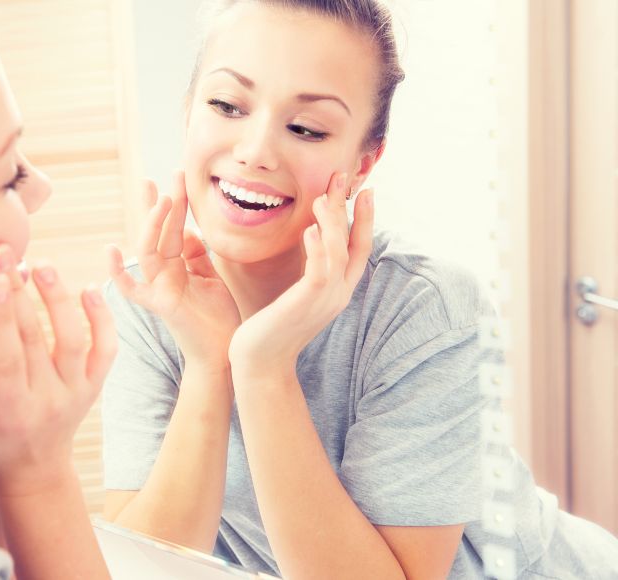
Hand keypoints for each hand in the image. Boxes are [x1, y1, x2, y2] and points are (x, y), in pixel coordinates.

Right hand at [0, 244, 116, 495]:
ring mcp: (78, 392)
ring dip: (59, 300)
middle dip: (19, 293)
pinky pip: (106, 349)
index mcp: (12, 411)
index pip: (8, 357)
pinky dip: (103, 319)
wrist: (36, 469)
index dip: (0, 318)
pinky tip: (90, 289)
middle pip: (37, 339)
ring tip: (42, 266)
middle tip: (4, 255)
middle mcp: (49, 400)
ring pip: (74, 339)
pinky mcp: (95, 385)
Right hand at [105, 171, 240, 367]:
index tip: (173, 179)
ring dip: (154, 224)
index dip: (172, 205)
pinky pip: (132, 288)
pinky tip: (110, 250)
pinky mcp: (160, 304)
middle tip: (166, 176)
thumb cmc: (219, 319)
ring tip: (164, 199)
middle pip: (157, 233)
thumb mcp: (210, 279)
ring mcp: (159, 288)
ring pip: (149, 249)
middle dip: (161, 204)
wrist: (225, 353)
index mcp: (177, 267)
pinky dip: (119, 273)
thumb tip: (188, 231)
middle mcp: (164, 274)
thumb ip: (197, 256)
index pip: (171, 229)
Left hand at [229, 173, 373, 372]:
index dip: (364, 219)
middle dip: (351, 209)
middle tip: (344, 177)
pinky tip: (308, 228)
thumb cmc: (272, 328)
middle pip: (354, 244)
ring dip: (332, 222)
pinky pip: (319, 270)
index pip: (359, 249)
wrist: (260, 363)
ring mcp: (326, 299)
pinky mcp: (307, 303)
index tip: (363, 191)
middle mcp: (338, 294)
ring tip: (323, 197)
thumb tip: (310, 241)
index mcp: (337, 290)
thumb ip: (308, 270)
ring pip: (338, 252)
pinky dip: (317, 247)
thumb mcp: (296, 294)